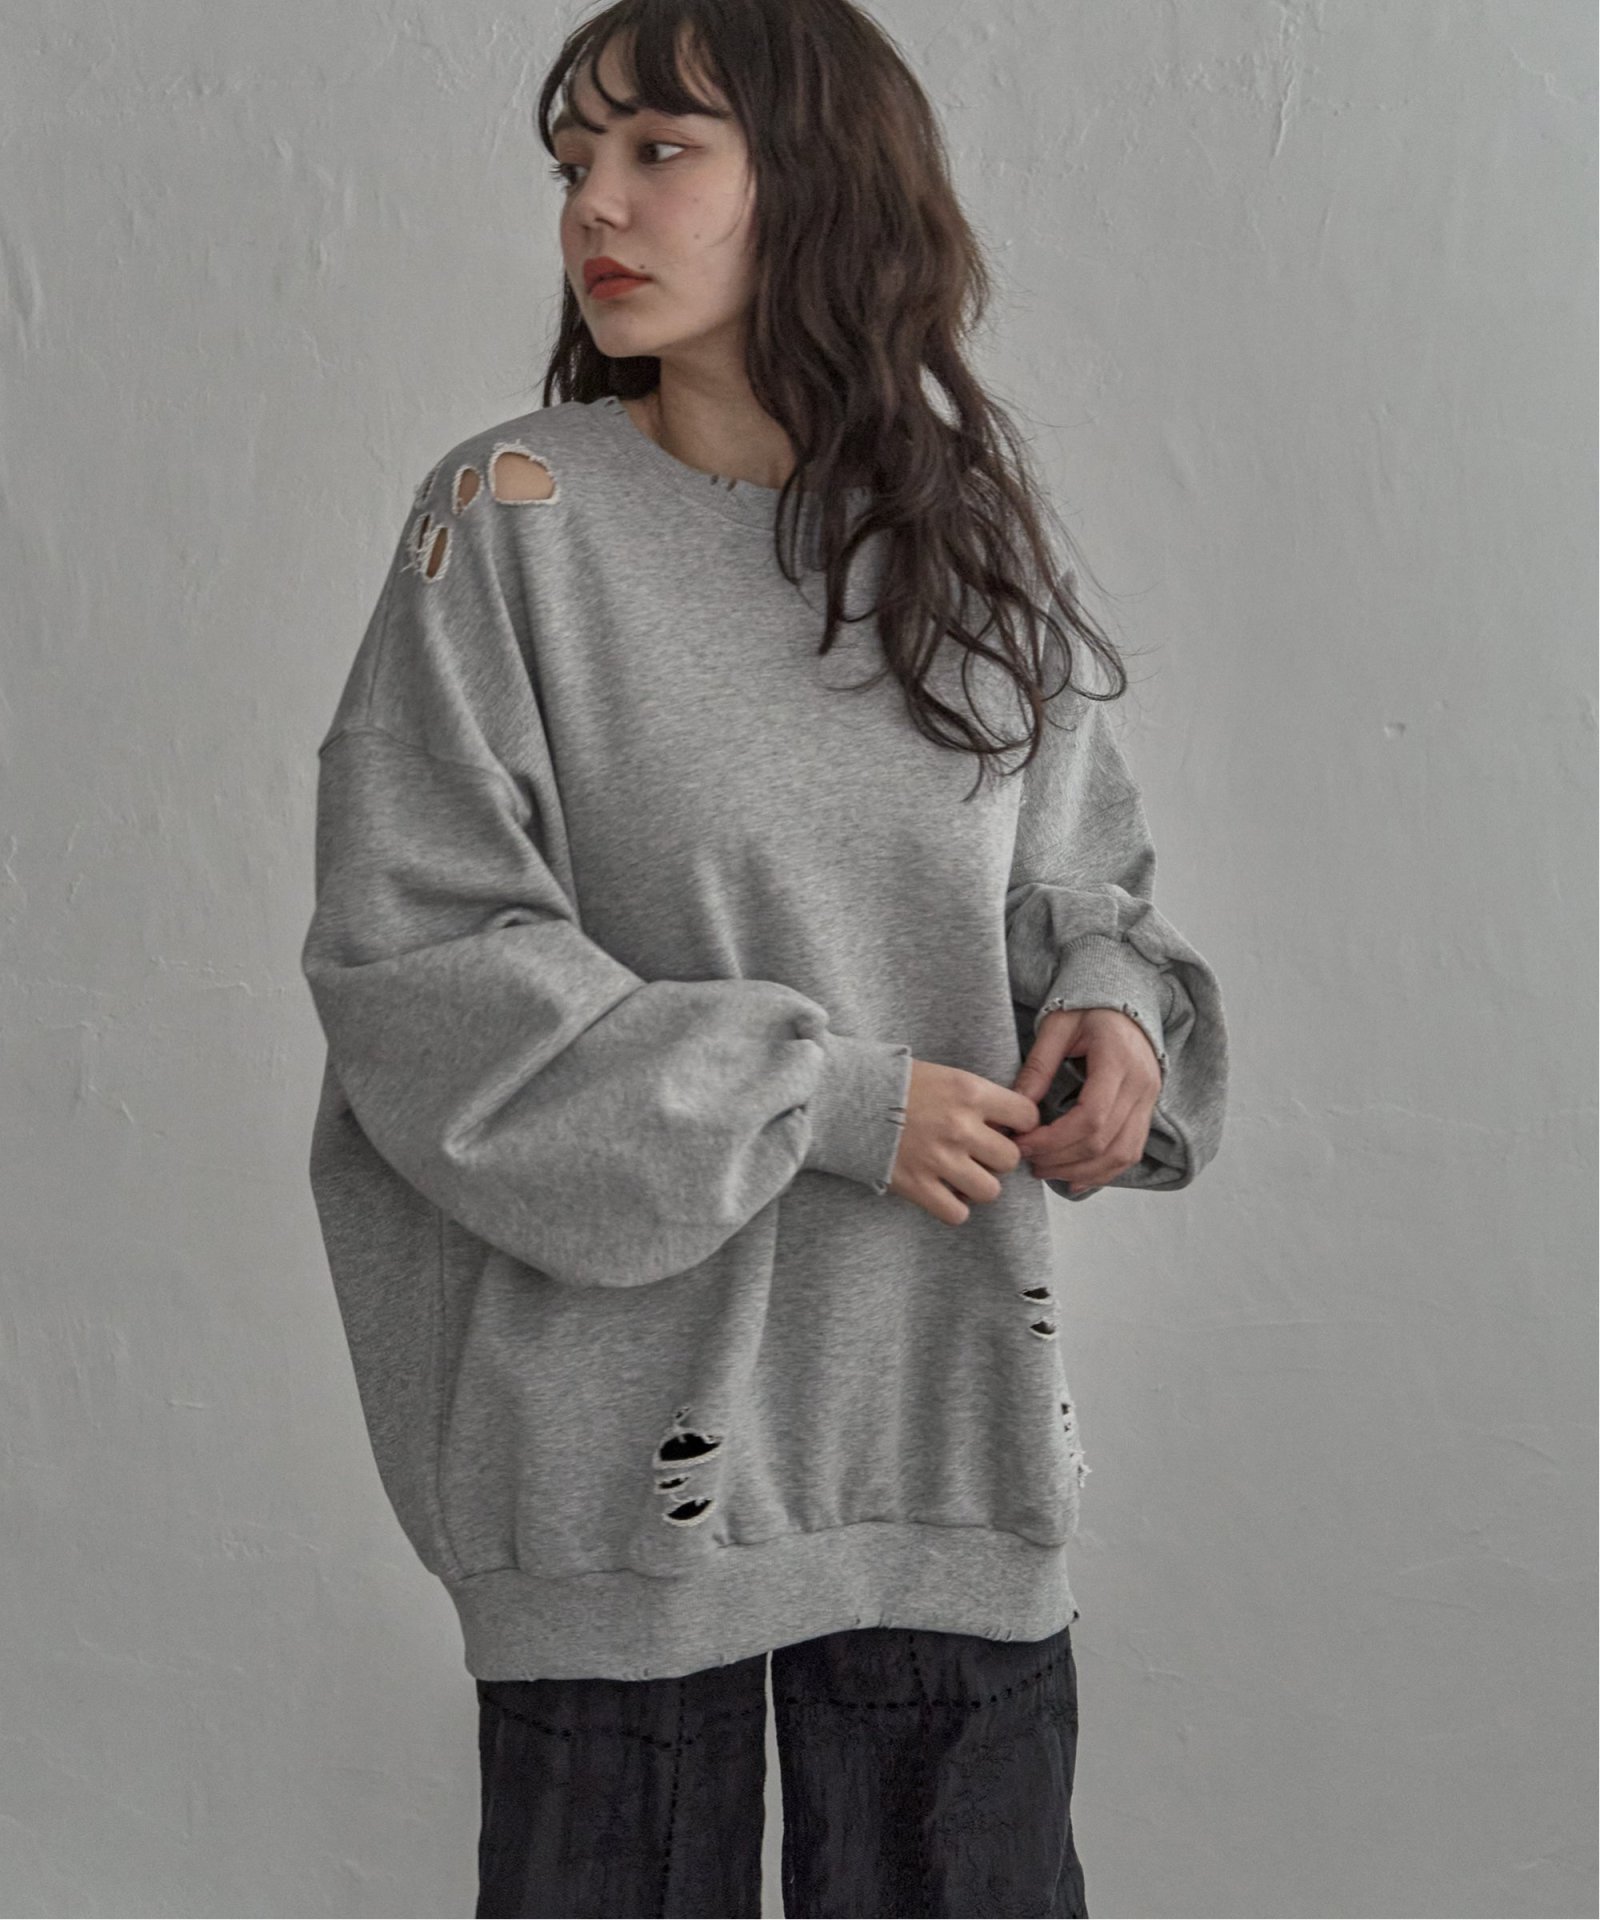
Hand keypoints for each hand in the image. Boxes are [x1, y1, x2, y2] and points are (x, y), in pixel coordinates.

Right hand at [887, 1058, 1040, 1225]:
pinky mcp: (917, 1186)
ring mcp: (939, 1160)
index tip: (1006, 1127)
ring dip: (977, 1185)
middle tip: (976, 1152)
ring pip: (990, 1191)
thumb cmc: (888, 1080)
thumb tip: (1002, 1123)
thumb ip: (973, 1098)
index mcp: (969, 1092)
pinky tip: (941, 1191)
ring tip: (959, 1174)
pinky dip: (953, 1207)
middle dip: (996, 1157)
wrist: (839, 1096)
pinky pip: (957, 1213)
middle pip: (1010, 1159)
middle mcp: (960, 1127)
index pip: (1027, 1116)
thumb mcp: (940, 1074)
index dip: (1020, 1124)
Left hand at [1010, 1007, 1160, 1195]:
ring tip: (1046, 1171)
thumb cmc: (1089, 1008)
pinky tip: (1076, 1179)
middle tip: (1027, 1161)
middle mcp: (1141, 1085)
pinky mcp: (1147, 1110)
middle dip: (1061, 1159)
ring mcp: (1149, 1100)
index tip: (1023, 1143)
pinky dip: (1104, 1172)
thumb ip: (1038, 1065)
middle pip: (1104, 1141)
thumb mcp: (1057, 1026)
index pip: (1091, 1117)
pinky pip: (1131, 1152)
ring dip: (1082, 1171)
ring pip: (1122, 1154)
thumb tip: (1015, 1107)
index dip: (1054, 1139)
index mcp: (1118, 1060)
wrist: (1126, 1002)